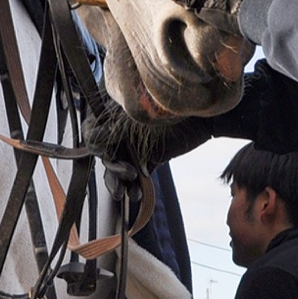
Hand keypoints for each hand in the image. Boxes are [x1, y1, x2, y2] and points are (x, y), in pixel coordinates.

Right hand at [86, 107, 215, 200]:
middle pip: (106, 154)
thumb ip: (115, 123)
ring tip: (127, 193)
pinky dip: (135, 188)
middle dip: (113, 168)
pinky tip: (137, 196)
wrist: (205, 113)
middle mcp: (121, 130)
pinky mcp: (149, 160)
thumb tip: (92, 139)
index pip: (93, 131)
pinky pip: (137, 178)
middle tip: (128, 173)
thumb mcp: (140, 110)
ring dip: (119, 183)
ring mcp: (135, 146)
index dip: (96, 144)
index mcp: (114, 113)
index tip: (104, 152)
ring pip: (119, 169)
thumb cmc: (171, 102)